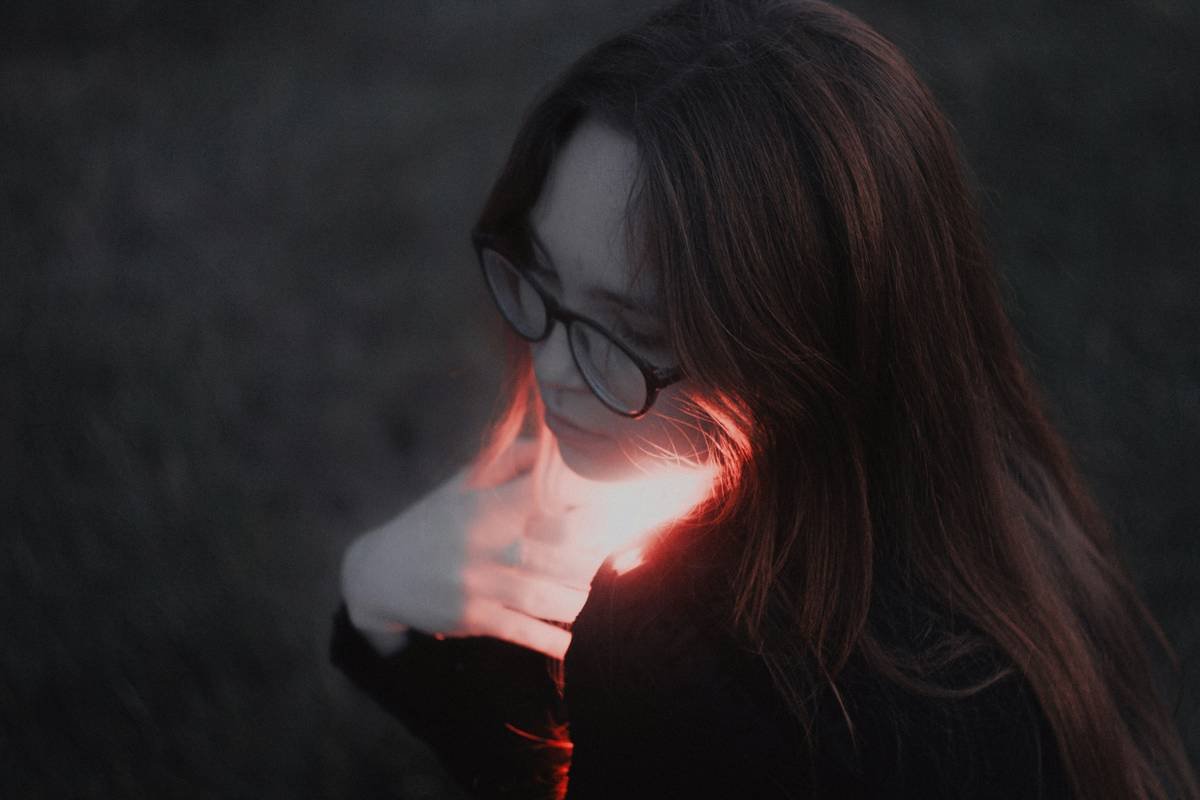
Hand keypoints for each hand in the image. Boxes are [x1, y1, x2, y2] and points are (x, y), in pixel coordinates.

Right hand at [340, 436, 608, 659]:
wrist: (378, 574)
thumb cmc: (436, 521)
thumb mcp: (467, 482)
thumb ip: (514, 459)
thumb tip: (559, 438)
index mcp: (486, 504)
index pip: (547, 497)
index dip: (586, 500)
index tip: (609, 503)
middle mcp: (483, 543)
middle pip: (561, 552)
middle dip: (595, 555)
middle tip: (611, 552)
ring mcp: (478, 584)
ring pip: (548, 595)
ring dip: (579, 597)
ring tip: (589, 588)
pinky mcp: (473, 619)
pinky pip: (523, 632)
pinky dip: (552, 640)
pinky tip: (568, 640)